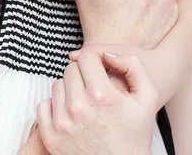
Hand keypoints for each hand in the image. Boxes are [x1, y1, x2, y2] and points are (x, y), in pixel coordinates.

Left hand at [37, 51, 154, 154]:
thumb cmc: (135, 134)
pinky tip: (70, 114)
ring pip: (57, 85)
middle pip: (70, 69)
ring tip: (84, 103)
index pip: (86, 56)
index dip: (95, 61)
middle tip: (94, 89)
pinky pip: (44, 105)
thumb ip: (133, 65)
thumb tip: (107, 53)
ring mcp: (62, 124)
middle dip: (82, 75)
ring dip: (69, 89)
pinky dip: (55, 106)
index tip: (100, 71)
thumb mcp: (147, 97)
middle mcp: (79, 108)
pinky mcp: (51, 137)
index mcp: (102, 96)